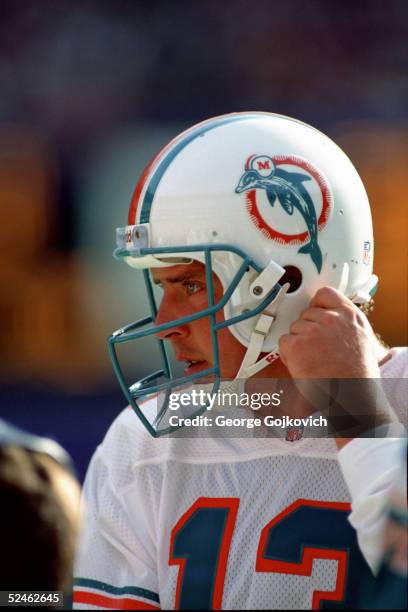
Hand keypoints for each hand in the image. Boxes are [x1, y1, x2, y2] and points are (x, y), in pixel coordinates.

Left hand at [279, 287, 397, 443]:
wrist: (351, 394)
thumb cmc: (357, 374)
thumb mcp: (362, 338)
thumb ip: (346, 322)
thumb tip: (332, 316)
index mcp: (348, 315)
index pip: (324, 294)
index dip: (316, 304)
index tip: (314, 312)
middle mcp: (330, 319)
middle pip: (305, 314)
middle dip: (307, 330)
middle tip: (317, 350)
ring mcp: (312, 330)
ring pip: (294, 329)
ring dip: (298, 344)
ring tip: (313, 360)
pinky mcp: (296, 344)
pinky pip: (284, 343)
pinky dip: (288, 355)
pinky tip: (302, 365)